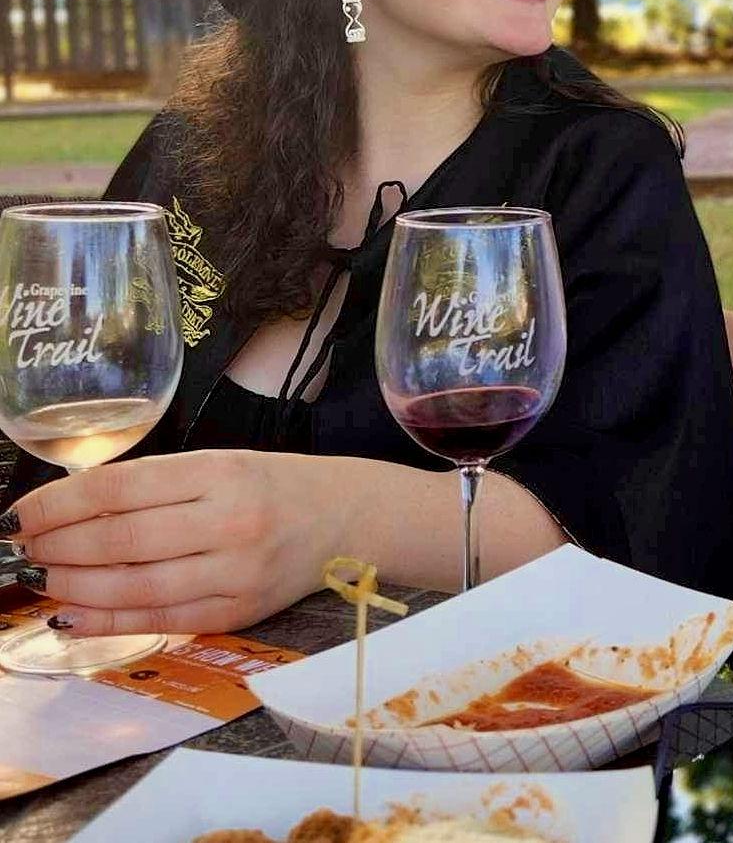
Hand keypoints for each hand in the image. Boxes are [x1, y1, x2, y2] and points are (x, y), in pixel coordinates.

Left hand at [7, 450, 354, 636]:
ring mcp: (236, 571)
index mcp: (223, 471)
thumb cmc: (275, 486)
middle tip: (25, 548)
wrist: (347, 518)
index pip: (122, 488)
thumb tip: (72, 509)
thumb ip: (156, 485)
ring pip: (135, 586)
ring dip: (75, 585)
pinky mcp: (238, 612)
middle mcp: (231, 520)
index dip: (61, 503)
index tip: (23, 514)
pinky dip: (109, 621)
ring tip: (45, 577)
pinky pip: (160, 621)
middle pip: (122, 540)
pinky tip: (75, 614)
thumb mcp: (222, 464)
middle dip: (59, 546)